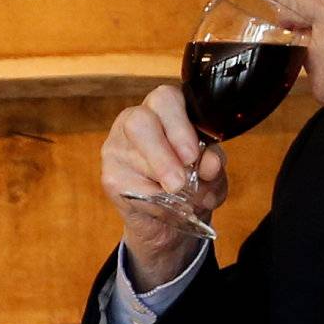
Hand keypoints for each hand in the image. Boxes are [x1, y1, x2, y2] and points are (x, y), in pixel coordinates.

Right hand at [100, 86, 226, 289]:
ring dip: (157, 176)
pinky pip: (124, 185)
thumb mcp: (213, 172)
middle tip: (181, 176)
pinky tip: (161, 205)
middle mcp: (134, 123)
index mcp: (164, 111)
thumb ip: (215, 163)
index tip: (196, 152)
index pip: (165, 99)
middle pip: (139, 120)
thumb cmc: (196, 186)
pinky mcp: (108, 178)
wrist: (173, 224)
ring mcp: (115, 150)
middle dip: (163, 148)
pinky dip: (147, 198)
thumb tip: (210, 164)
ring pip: (128, 153)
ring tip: (177, 193)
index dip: (179, 123)